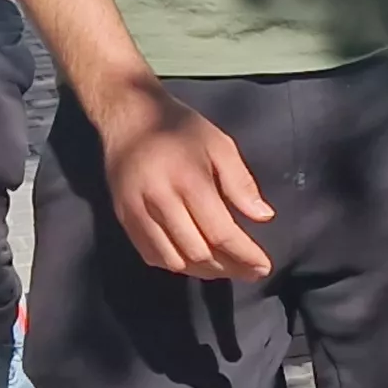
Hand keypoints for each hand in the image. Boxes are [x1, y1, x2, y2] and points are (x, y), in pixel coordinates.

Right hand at [87, 86, 275, 279]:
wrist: (129, 116)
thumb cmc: (181, 128)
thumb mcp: (219, 144)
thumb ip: (241, 182)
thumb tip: (263, 217)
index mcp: (188, 179)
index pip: (220, 232)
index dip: (244, 255)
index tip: (263, 266)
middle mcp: (159, 200)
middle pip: (198, 252)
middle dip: (229, 267)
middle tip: (250, 270)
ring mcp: (137, 212)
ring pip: (174, 260)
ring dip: (203, 271)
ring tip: (226, 268)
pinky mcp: (124, 219)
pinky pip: (152, 256)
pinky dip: (177, 264)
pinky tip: (196, 260)